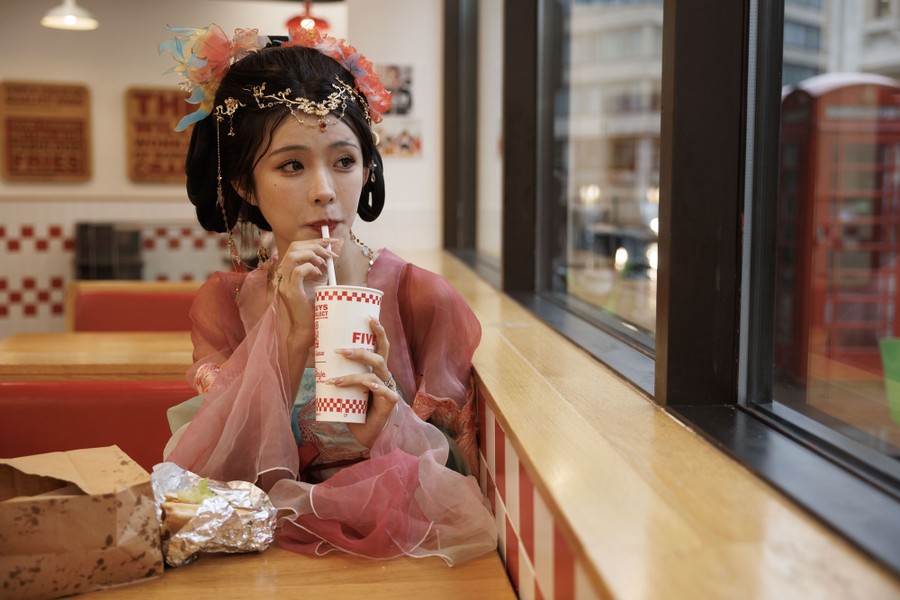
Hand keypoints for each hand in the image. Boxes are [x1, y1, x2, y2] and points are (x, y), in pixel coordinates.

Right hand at [273, 237, 342, 347]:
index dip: (315, 240)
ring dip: (312, 254)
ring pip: (292, 256)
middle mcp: (283, 274)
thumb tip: (337, 245)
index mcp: (289, 270)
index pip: (297, 246)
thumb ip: (326, 263)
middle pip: (294, 247)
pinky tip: (319, 274)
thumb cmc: (315, 305)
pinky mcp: (290, 292)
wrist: (308, 327)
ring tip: (324, 262)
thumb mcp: (322, 278)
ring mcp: (284, 283)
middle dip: (315, 245)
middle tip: (331, 251)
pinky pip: (297, 271)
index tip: (332, 241)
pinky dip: (310, 268)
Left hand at [330, 318, 397, 446]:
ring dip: (353, 376)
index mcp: (376, 368)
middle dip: (362, 350)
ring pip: (374, 374)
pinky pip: (384, 392)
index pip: (380, 345)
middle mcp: (384, 375)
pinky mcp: (390, 402)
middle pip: (380, 355)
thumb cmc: (353, 407)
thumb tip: (313, 353)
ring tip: (335, 380)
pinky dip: (376, 388)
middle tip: (340, 351)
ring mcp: (388, 388)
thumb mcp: (343, 386)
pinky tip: (370, 388)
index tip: (368, 317)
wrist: (363, 433)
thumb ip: (334, 371)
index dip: (378, 331)